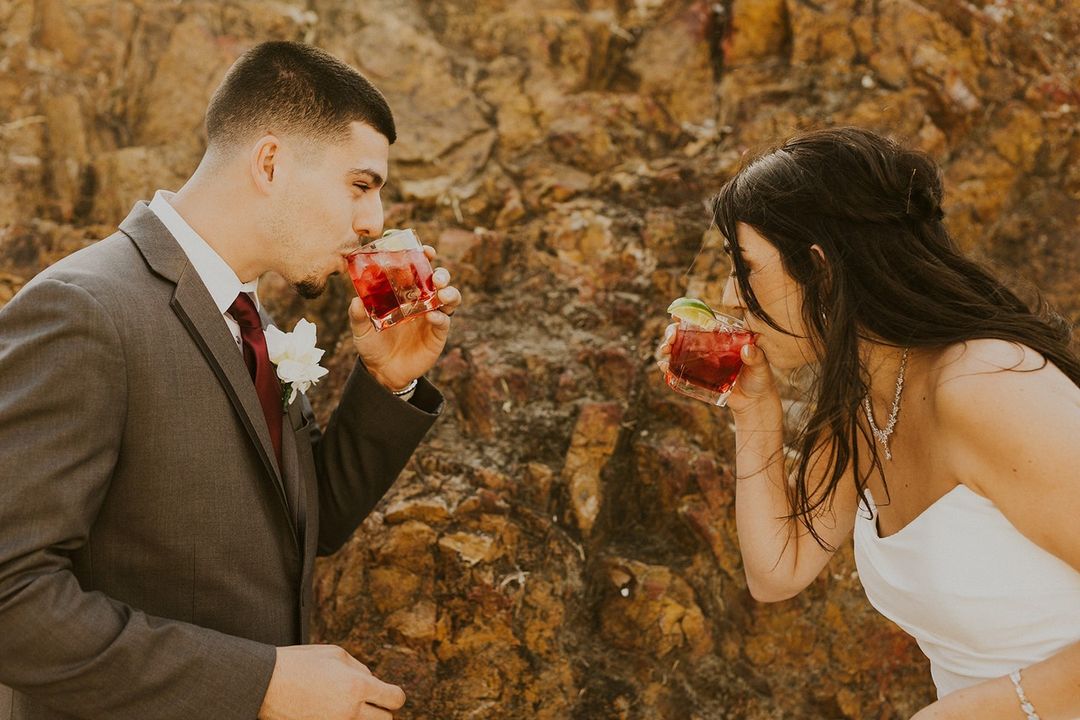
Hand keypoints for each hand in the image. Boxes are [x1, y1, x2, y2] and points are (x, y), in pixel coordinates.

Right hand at [258, 645, 405, 719]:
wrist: (266, 683)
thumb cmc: (300, 663)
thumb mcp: (336, 654)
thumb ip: (361, 669)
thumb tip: (374, 682)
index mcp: (357, 686)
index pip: (395, 699)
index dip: (395, 695)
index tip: (390, 693)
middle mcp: (349, 711)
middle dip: (381, 709)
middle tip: (371, 700)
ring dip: (364, 717)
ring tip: (350, 704)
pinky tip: (334, 708)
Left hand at [350, 245, 461, 390]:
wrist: (382, 371)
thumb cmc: (372, 344)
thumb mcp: (361, 329)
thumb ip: (358, 315)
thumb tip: (356, 301)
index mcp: (405, 292)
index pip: (418, 269)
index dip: (424, 257)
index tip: (426, 250)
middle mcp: (421, 301)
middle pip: (439, 280)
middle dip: (442, 274)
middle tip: (435, 277)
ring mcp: (431, 317)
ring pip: (450, 298)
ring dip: (449, 293)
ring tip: (441, 294)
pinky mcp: (437, 334)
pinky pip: (445, 321)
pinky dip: (441, 317)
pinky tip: (433, 318)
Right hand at [655, 324, 780, 417]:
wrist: (754, 401)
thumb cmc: (760, 379)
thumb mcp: (761, 366)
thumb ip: (756, 357)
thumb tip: (748, 350)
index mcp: (723, 336)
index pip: (703, 320)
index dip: (688, 314)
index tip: (677, 314)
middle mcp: (709, 346)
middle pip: (686, 333)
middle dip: (673, 332)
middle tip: (670, 338)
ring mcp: (701, 360)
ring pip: (679, 349)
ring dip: (667, 347)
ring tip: (664, 350)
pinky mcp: (697, 376)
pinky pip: (679, 370)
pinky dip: (668, 367)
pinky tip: (662, 366)